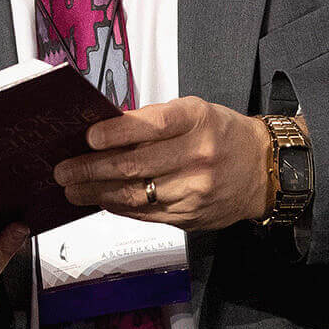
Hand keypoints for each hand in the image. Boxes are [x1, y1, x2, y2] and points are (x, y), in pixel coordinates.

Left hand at [53, 98, 271, 229]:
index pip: (151, 126)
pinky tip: (102, 200)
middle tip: (64, 170)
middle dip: (92, 169)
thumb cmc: (222, 135)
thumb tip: (105, 128)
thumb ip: (152, 120)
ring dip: (98, 193)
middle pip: (136, 165)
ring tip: (73, 189)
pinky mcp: (191, 216)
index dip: (116, 132)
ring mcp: (195, 190)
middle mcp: (198, 155)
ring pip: (137, 195)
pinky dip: (119, 207)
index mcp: (197, 120)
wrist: (263, 169)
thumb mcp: (194, 112)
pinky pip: (146, 214)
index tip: (88, 137)